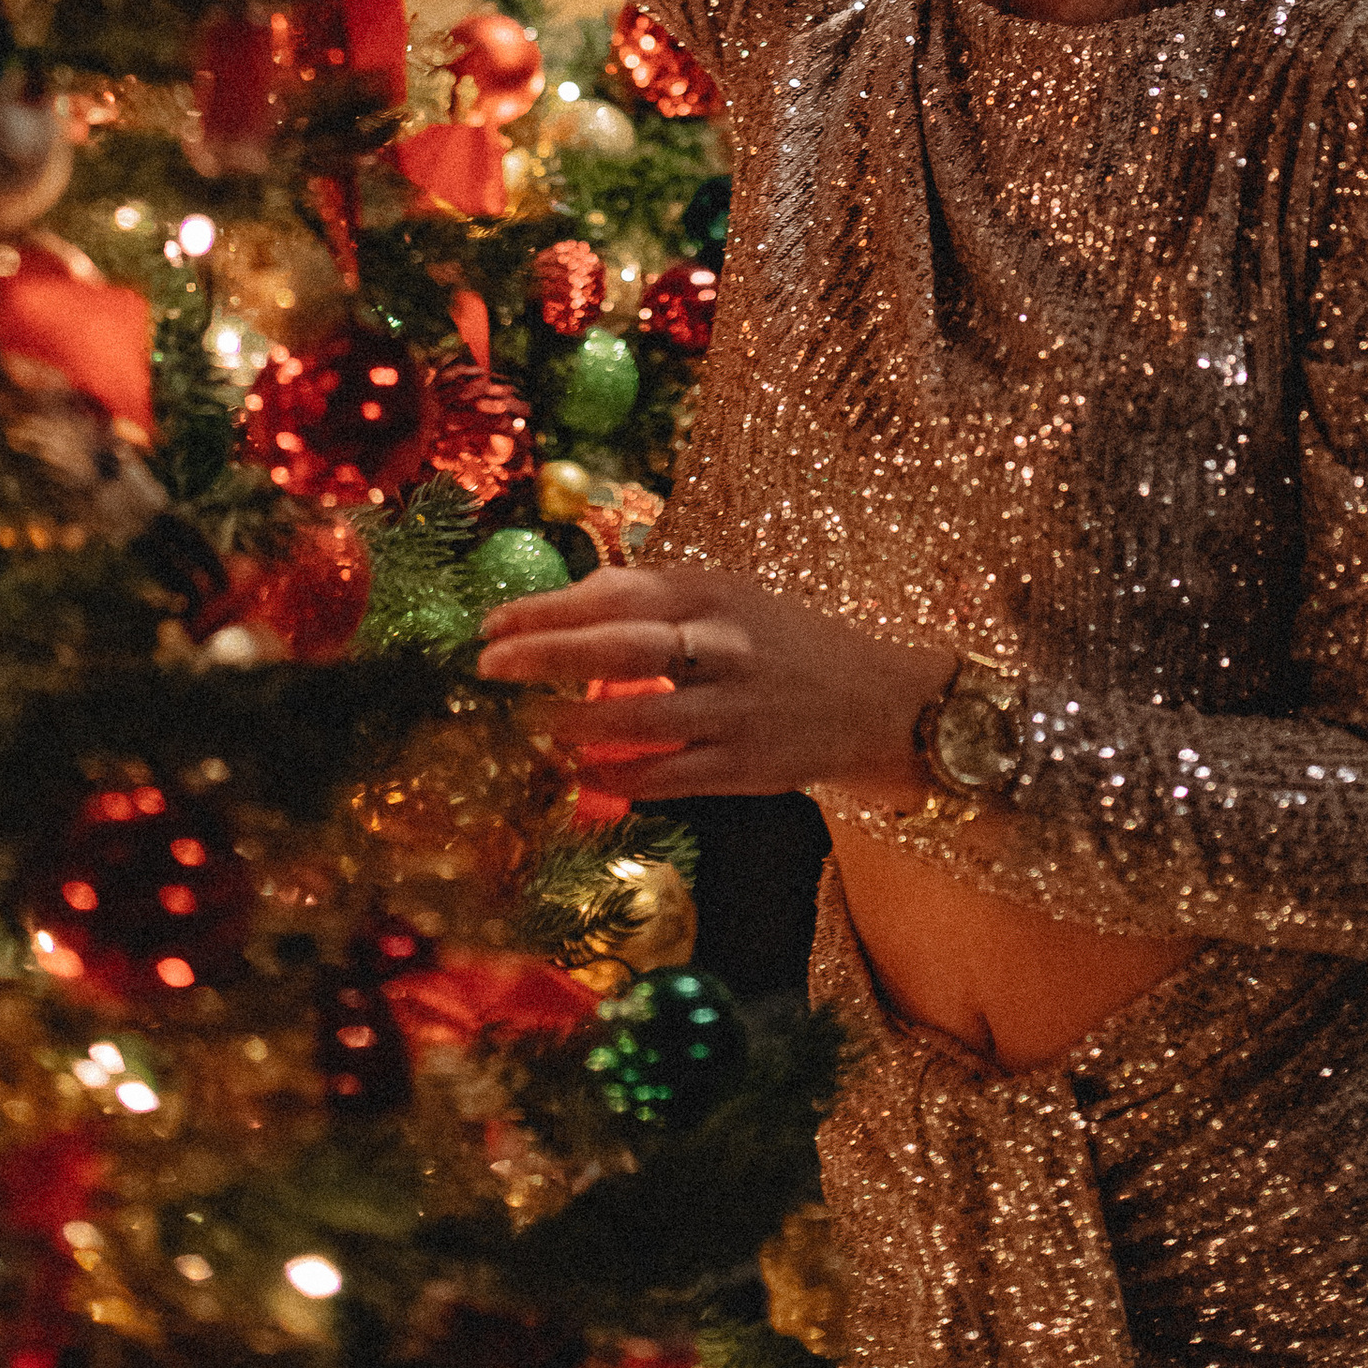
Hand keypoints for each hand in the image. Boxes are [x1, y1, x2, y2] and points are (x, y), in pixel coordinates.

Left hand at [475, 562, 950, 805]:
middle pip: (618, 646)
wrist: (880, 701)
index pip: (616, 592)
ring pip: (639, 717)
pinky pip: (667, 774)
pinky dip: (617, 775)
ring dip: (574, 722)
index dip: (549, 607)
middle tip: (487, 665)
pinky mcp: (745, 766)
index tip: (493, 622)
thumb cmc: (784, 643)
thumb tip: (568, 605)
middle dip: (545, 654)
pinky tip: (580, 774)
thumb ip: (658, 600)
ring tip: (531, 724)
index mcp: (714, 594)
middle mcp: (722, 646)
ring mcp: (734, 709)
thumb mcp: (730, 599)